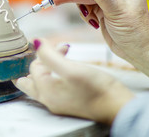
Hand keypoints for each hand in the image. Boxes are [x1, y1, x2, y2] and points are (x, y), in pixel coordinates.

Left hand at [13, 39, 133, 124]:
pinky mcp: (67, 102)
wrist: (117, 107)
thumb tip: (34, 42)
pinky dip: (56, 74)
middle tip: (50, 52)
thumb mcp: (71, 69)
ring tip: (63, 55)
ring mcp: (57, 103)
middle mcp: (48, 99)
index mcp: (45, 91)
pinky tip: (67, 69)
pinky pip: (53, 87)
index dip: (46, 53)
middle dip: (39, 62)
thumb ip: (49, 55)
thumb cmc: (97, 89)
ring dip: (49, 67)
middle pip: (30, 80)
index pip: (34, 67)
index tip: (63, 47)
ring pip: (42, 82)